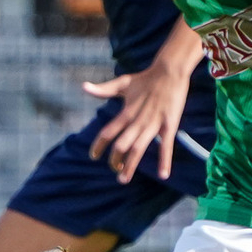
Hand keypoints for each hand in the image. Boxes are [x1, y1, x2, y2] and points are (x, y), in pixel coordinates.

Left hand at [83, 62, 191, 183]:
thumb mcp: (122, 83)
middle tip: (113, 169)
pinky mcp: (169, 125)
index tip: (93, 156)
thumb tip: (83, 87)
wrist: (169, 71)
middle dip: (114, 160)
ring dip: (130, 166)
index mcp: (125, 112)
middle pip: (121, 146)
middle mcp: (137, 121)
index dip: (99, 145)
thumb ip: (103, 89)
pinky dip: (164, 161)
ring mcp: (153, 125)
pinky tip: (163, 175)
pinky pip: (166, 146)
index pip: (107, 132)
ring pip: (138, 150)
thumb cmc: (145, 78)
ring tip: (123, 179)